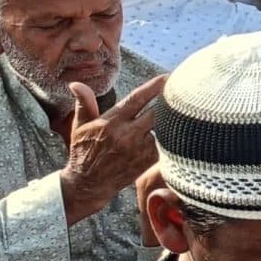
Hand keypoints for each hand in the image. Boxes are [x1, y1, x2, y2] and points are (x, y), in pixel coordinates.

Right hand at [58, 72, 167, 223]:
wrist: (88, 184)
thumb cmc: (84, 151)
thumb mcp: (80, 126)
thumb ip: (84, 103)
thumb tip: (76, 84)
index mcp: (112, 121)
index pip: (138, 98)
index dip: (155, 86)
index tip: (167, 77)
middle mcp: (127, 134)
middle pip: (157, 111)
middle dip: (169, 101)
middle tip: (182, 91)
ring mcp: (139, 148)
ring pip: (164, 127)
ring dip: (172, 119)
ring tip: (185, 109)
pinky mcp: (147, 161)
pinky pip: (166, 144)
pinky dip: (170, 136)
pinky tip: (178, 131)